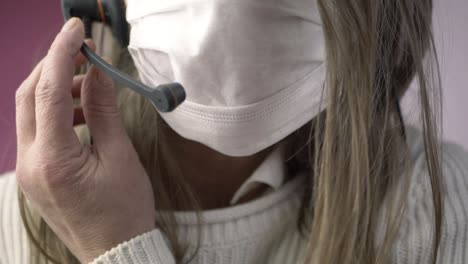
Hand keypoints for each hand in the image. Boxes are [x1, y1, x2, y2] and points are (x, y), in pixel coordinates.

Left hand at [15, 17, 155, 262]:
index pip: (48, 91)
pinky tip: (82, 114)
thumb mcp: (120, 156)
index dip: (63, 53)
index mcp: (53, 160)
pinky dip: (56, 113)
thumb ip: (104, 110)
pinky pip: (37, 131)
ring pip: (29, 112)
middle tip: (83, 53)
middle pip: (28, 96)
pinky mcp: (34, 174)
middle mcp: (29, 164)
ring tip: (89, 87)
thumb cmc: (124, 210)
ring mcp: (26, 170)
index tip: (77, 29)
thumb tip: (97, 73)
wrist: (115, 251)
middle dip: (53, 67)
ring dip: (55, 90)